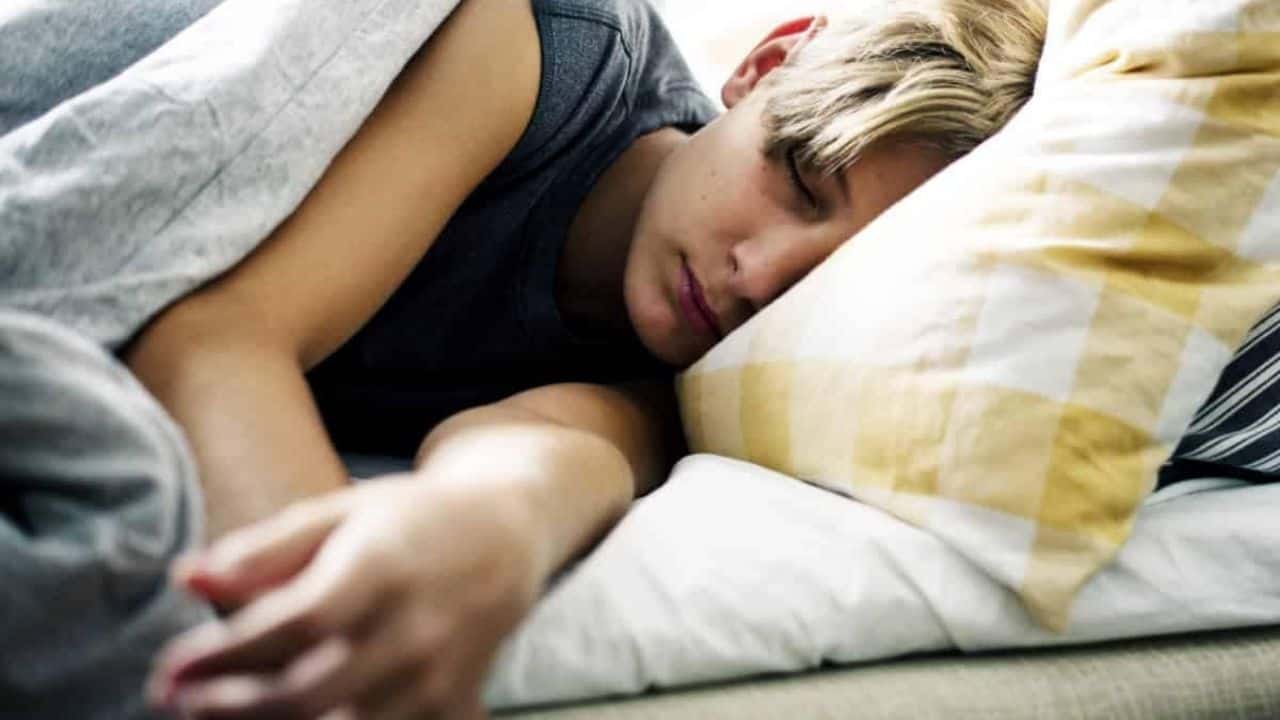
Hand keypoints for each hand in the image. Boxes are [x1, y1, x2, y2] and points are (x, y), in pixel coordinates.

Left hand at [148, 473, 551, 718]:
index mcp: (381, 568)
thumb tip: (185, 579)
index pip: (292, 624)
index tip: (170, 666)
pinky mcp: (451, 705)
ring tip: (219, 713)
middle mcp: (413, 629)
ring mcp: (436, 676)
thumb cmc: (411, 518)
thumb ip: (265, 550)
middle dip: (229, 705)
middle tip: (177, 699)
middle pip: (306, 692)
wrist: (507, 535)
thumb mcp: (340, 512)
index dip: (223, 654)